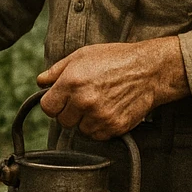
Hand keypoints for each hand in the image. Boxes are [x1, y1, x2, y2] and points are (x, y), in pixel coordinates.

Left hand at [36, 37, 188, 138]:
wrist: (150, 70)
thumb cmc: (116, 59)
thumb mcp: (82, 55)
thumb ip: (57, 70)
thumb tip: (41, 82)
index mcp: (71, 82)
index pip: (47, 107)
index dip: (53, 103)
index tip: (62, 100)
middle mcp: (84, 101)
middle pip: (63, 121)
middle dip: (70, 112)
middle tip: (84, 100)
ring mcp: (99, 116)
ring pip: (80, 130)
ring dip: (86, 121)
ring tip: (99, 104)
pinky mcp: (114, 127)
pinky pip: (98, 136)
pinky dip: (101, 127)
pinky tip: (109, 111)